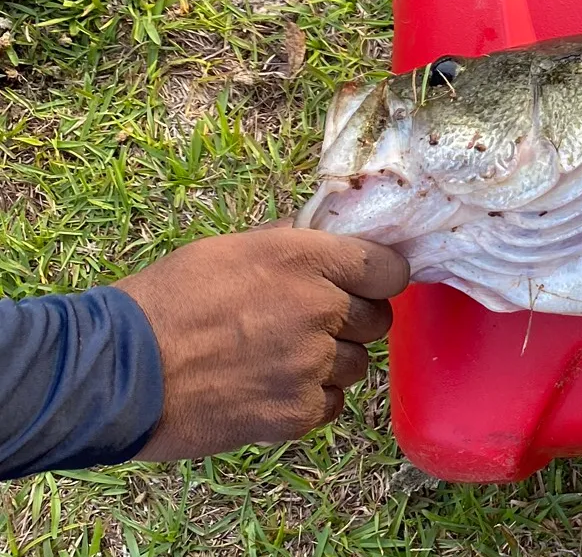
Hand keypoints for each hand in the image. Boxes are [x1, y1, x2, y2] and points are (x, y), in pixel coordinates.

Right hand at [115, 225, 408, 459]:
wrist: (122, 371)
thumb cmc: (171, 298)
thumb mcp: (236, 248)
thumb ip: (293, 243)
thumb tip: (328, 237)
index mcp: (307, 259)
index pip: (390, 269)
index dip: (380, 277)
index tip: (366, 283)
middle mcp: (320, 309)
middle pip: (378, 320)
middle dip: (353, 321)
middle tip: (312, 324)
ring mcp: (310, 365)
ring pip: (357, 366)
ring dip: (331, 363)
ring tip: (282, 358)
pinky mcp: (294, 414)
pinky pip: (332, 404)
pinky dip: (311, 400)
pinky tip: (273, 388)